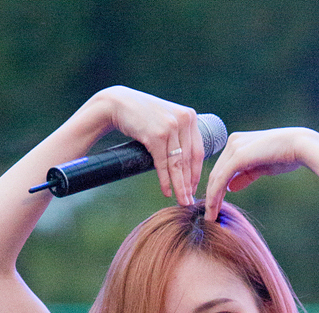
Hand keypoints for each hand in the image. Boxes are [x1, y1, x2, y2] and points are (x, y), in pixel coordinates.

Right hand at [95, 86, 204, 206]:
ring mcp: (170, 127)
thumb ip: (179, 136)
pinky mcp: (156, 136)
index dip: (196, 173)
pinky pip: (163, 165)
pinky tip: (167, 192)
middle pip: (188, 160)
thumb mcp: (167, 120)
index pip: (198, 151)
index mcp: (190, 116)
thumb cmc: (144, 115)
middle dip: (189, 184)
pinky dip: (165, 182)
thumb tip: (188, 164)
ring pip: (177, 165)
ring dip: (180, 186)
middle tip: (189, 201)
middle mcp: (183, 120)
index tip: (194, 188)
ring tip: (182, 201)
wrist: (120, 104)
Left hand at [204, 127, 314, 220]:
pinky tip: (213, 210)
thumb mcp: (261, 168)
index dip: (216, 189)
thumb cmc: (286, 155)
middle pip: (216, 173)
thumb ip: (245, 175)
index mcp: (237, 142)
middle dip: (211, 196)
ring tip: (210, 218)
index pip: (222, 168)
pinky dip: (215, 196)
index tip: (214, 207)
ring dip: (211, 200)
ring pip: (216, 178)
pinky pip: (221, 180)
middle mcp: (232, 142)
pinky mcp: (238, 157)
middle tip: (209, 216)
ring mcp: (234, 147)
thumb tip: (231, 187)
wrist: (301, 146)